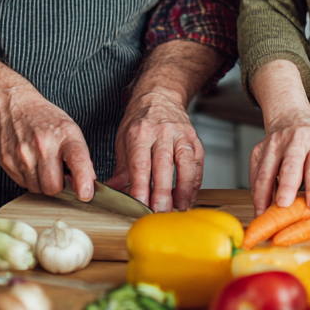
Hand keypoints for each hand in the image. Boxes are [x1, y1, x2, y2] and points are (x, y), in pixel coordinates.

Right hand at [0, 85, 95, 198]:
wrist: (12, 105)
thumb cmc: (44, 119)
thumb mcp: (69, 129)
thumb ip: (80, 157)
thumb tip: (88, 184)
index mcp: (64, 134)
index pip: (77, 160)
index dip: (83, 181)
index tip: (86, 194)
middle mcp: (43, 144)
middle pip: (53, 187)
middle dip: (58, 187)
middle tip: (58, 174)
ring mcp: (23, 154)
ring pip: (37, 190)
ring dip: (42, 184)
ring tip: (43, 165)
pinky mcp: (7, 162)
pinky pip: (23, 185)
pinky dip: (29, 179)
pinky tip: (31, 163)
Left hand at [103, 39, 221, 211]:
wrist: (160, 96)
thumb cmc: (140, 120)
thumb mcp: (123, 139)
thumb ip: (121, 168)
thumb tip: (111, 192)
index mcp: (140, 132)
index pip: (140, 163)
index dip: (140, 186)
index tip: (139, 204)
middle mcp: (162, 132)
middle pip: (163, 165)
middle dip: (162, 192)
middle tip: (160, 213)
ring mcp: (181, 135)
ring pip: (185, 164)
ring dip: (183, 189)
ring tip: (178, 209)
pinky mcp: (194, 139)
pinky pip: (198, 163)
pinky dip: (194, 182)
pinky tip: (188, 197)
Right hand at [250, 59, 309, 214]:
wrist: (290, 116)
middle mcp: (294, 140)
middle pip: (289, 165)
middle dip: (286, 186)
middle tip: (284, 205)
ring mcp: (273, 144)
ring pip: (266, 171)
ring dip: (264, 194)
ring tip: (263, 214)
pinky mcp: (257, 150)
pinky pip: (255, 173)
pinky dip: (256, 191)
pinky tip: (259, 205)